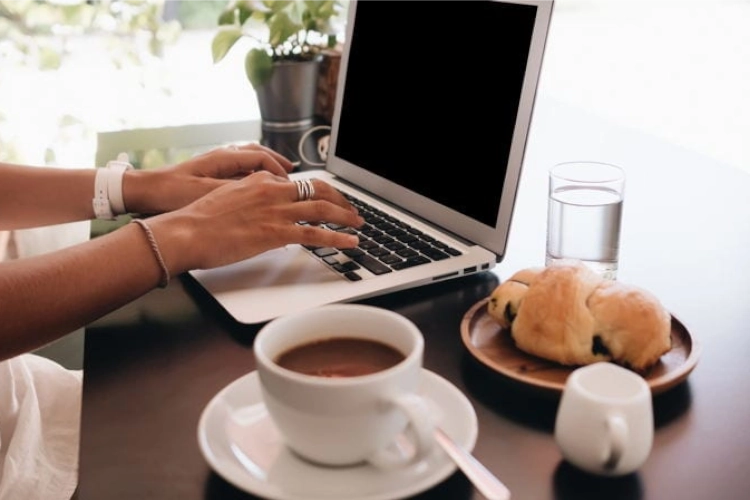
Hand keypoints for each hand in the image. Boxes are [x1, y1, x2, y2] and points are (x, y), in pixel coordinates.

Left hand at [123, 142, 294, 214]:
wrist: (144, 192)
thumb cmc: (171, 192)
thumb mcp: (209, 193)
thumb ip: (238, 190)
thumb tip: (262, 191)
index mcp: (224, 157)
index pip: (262, 158)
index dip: (279, 171)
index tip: (289, 184)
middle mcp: (221, 156)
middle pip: (258, 154)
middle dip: (277, 163)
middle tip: (292, 174)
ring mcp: (215, 163)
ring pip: (248, 160)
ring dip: (265, 167)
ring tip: (278, 178)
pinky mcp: (209, 173)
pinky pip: (239, 169)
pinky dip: (253, 174)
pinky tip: (255, 187)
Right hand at [149, 171, 363, 272]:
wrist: (185, 232)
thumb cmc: (198, 221)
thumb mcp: (227, 199)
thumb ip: (250, 201)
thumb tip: (262, 214)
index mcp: (259, 180)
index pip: (297, 182)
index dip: (317, 191)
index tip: (326, 199)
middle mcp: (271, 190)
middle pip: (317, 188)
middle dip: (339, 199)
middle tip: (351, 210)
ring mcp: (275, 211)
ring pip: (321, 208)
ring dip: (345, 215)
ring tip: (359, 224)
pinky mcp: (275, 232)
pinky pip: (315, 234)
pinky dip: (337, 237)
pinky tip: (350, 242)